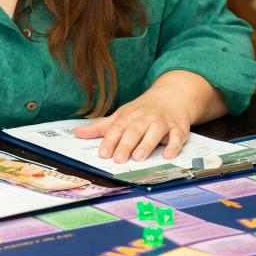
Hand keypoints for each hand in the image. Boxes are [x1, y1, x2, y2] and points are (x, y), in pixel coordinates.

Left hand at [73, 85, 190, 163]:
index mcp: (129, 116)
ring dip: (147, 144)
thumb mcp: (121, 115)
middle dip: (126, 145)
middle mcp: (145, 118)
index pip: (117, 128)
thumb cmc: (143, 110)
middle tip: (119, 160)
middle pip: (134, 131)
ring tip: (138, 158)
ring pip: (155, 132)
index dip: (110, 141)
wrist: (172, 95)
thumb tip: (77, 133)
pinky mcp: (178, 128)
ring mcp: (162, 122)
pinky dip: (173, 145)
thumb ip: (101, 127)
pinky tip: (168, 155)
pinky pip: (177, 137)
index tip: (103, 153)